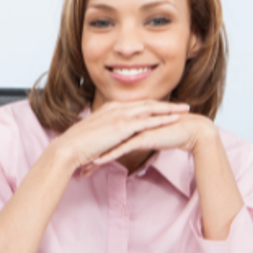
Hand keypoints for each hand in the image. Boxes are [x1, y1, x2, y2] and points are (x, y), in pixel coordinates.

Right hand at [51, 100, 190, 170]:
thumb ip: (104, 134)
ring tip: (185, 110)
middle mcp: (115, 108)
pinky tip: (175, 119)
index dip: (151, 106)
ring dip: (170, 109)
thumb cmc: (76, 146)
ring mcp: (119, 116)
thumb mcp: (92, 136)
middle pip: (146, 103)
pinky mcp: (123, 126)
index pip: (134, 105)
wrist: (68, 148)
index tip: (164, 108)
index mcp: (108, 109)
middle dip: (166, 104)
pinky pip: (148, 121)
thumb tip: (108, 140)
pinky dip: (163, 118)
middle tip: (182, 106)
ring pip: (150, 109)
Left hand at [82, 112, 216, 174]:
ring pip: (110, 144)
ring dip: (96, 157)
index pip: (107, 136)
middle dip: (90, 154)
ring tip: (84, 169)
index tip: (82, 159)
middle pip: (104, 140)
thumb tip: (127, 146)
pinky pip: (122, 148)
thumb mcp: (149, 137)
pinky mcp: (142, 137)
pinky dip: (109, 155)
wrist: (192, 131)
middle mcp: (129, 124)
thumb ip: (137, 139)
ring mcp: (135, 129)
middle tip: (78, 168)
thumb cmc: (172, 134)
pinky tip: (98, 163)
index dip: (94, 148)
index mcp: (129, 122)